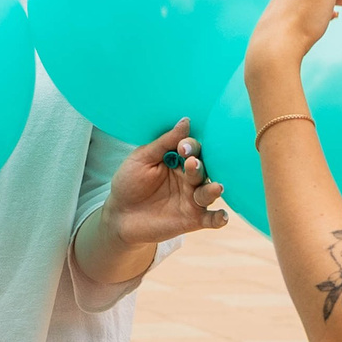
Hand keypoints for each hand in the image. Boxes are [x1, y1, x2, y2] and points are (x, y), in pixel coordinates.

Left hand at [102, 120, 228, 244]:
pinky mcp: (193, 219)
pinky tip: (222, 217)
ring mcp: (192, 199)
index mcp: (178, 160)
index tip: (182, 147)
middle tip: (191, 164)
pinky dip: (219, 218)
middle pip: (202, 169)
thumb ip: (164, 143)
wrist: (119, 216)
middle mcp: (189, 178)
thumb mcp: (142, 159)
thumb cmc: (129, 182)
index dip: (189, 146)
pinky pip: (211, 219)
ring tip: (215, 187)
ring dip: (213, 190)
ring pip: (209, 192)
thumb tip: (186, 121)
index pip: (191, 149)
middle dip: (198, 166)